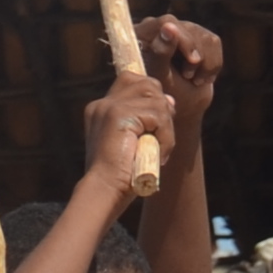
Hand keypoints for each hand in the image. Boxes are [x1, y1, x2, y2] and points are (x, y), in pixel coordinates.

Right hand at [87, 70, 173, 190]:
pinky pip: (158, 115)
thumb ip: (149, 120)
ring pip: (156, 99)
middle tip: (161, 137)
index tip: (159, 124)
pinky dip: (165, 136)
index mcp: (103, 109)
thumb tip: (169, 101)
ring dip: (166, 127)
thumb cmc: (122, 175)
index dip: (153, 98)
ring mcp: (109, 107)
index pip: (134, 82)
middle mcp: (103, 104)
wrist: (105, 190)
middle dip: (163, 109)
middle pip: (147, 84)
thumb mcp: (137, 142)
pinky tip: (157, 153)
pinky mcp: (119, 114)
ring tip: (157, 149)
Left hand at [144, 13, 220, 136]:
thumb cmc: (164, 94)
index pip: (167, 23)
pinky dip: (214, 64)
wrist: (182, 106)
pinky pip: (214, 42)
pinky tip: (203, 76)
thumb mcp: (160, 75)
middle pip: (189, 28)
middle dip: (197, 55)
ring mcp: (180, 30)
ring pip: (205, 36)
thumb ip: (161, 51)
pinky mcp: (197, 37)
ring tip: (194, 80)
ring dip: (206, 63)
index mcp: (142, 35)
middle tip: (190, 78)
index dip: (184, 39)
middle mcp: (160, 28)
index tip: (193, 61)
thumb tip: (169, 26)